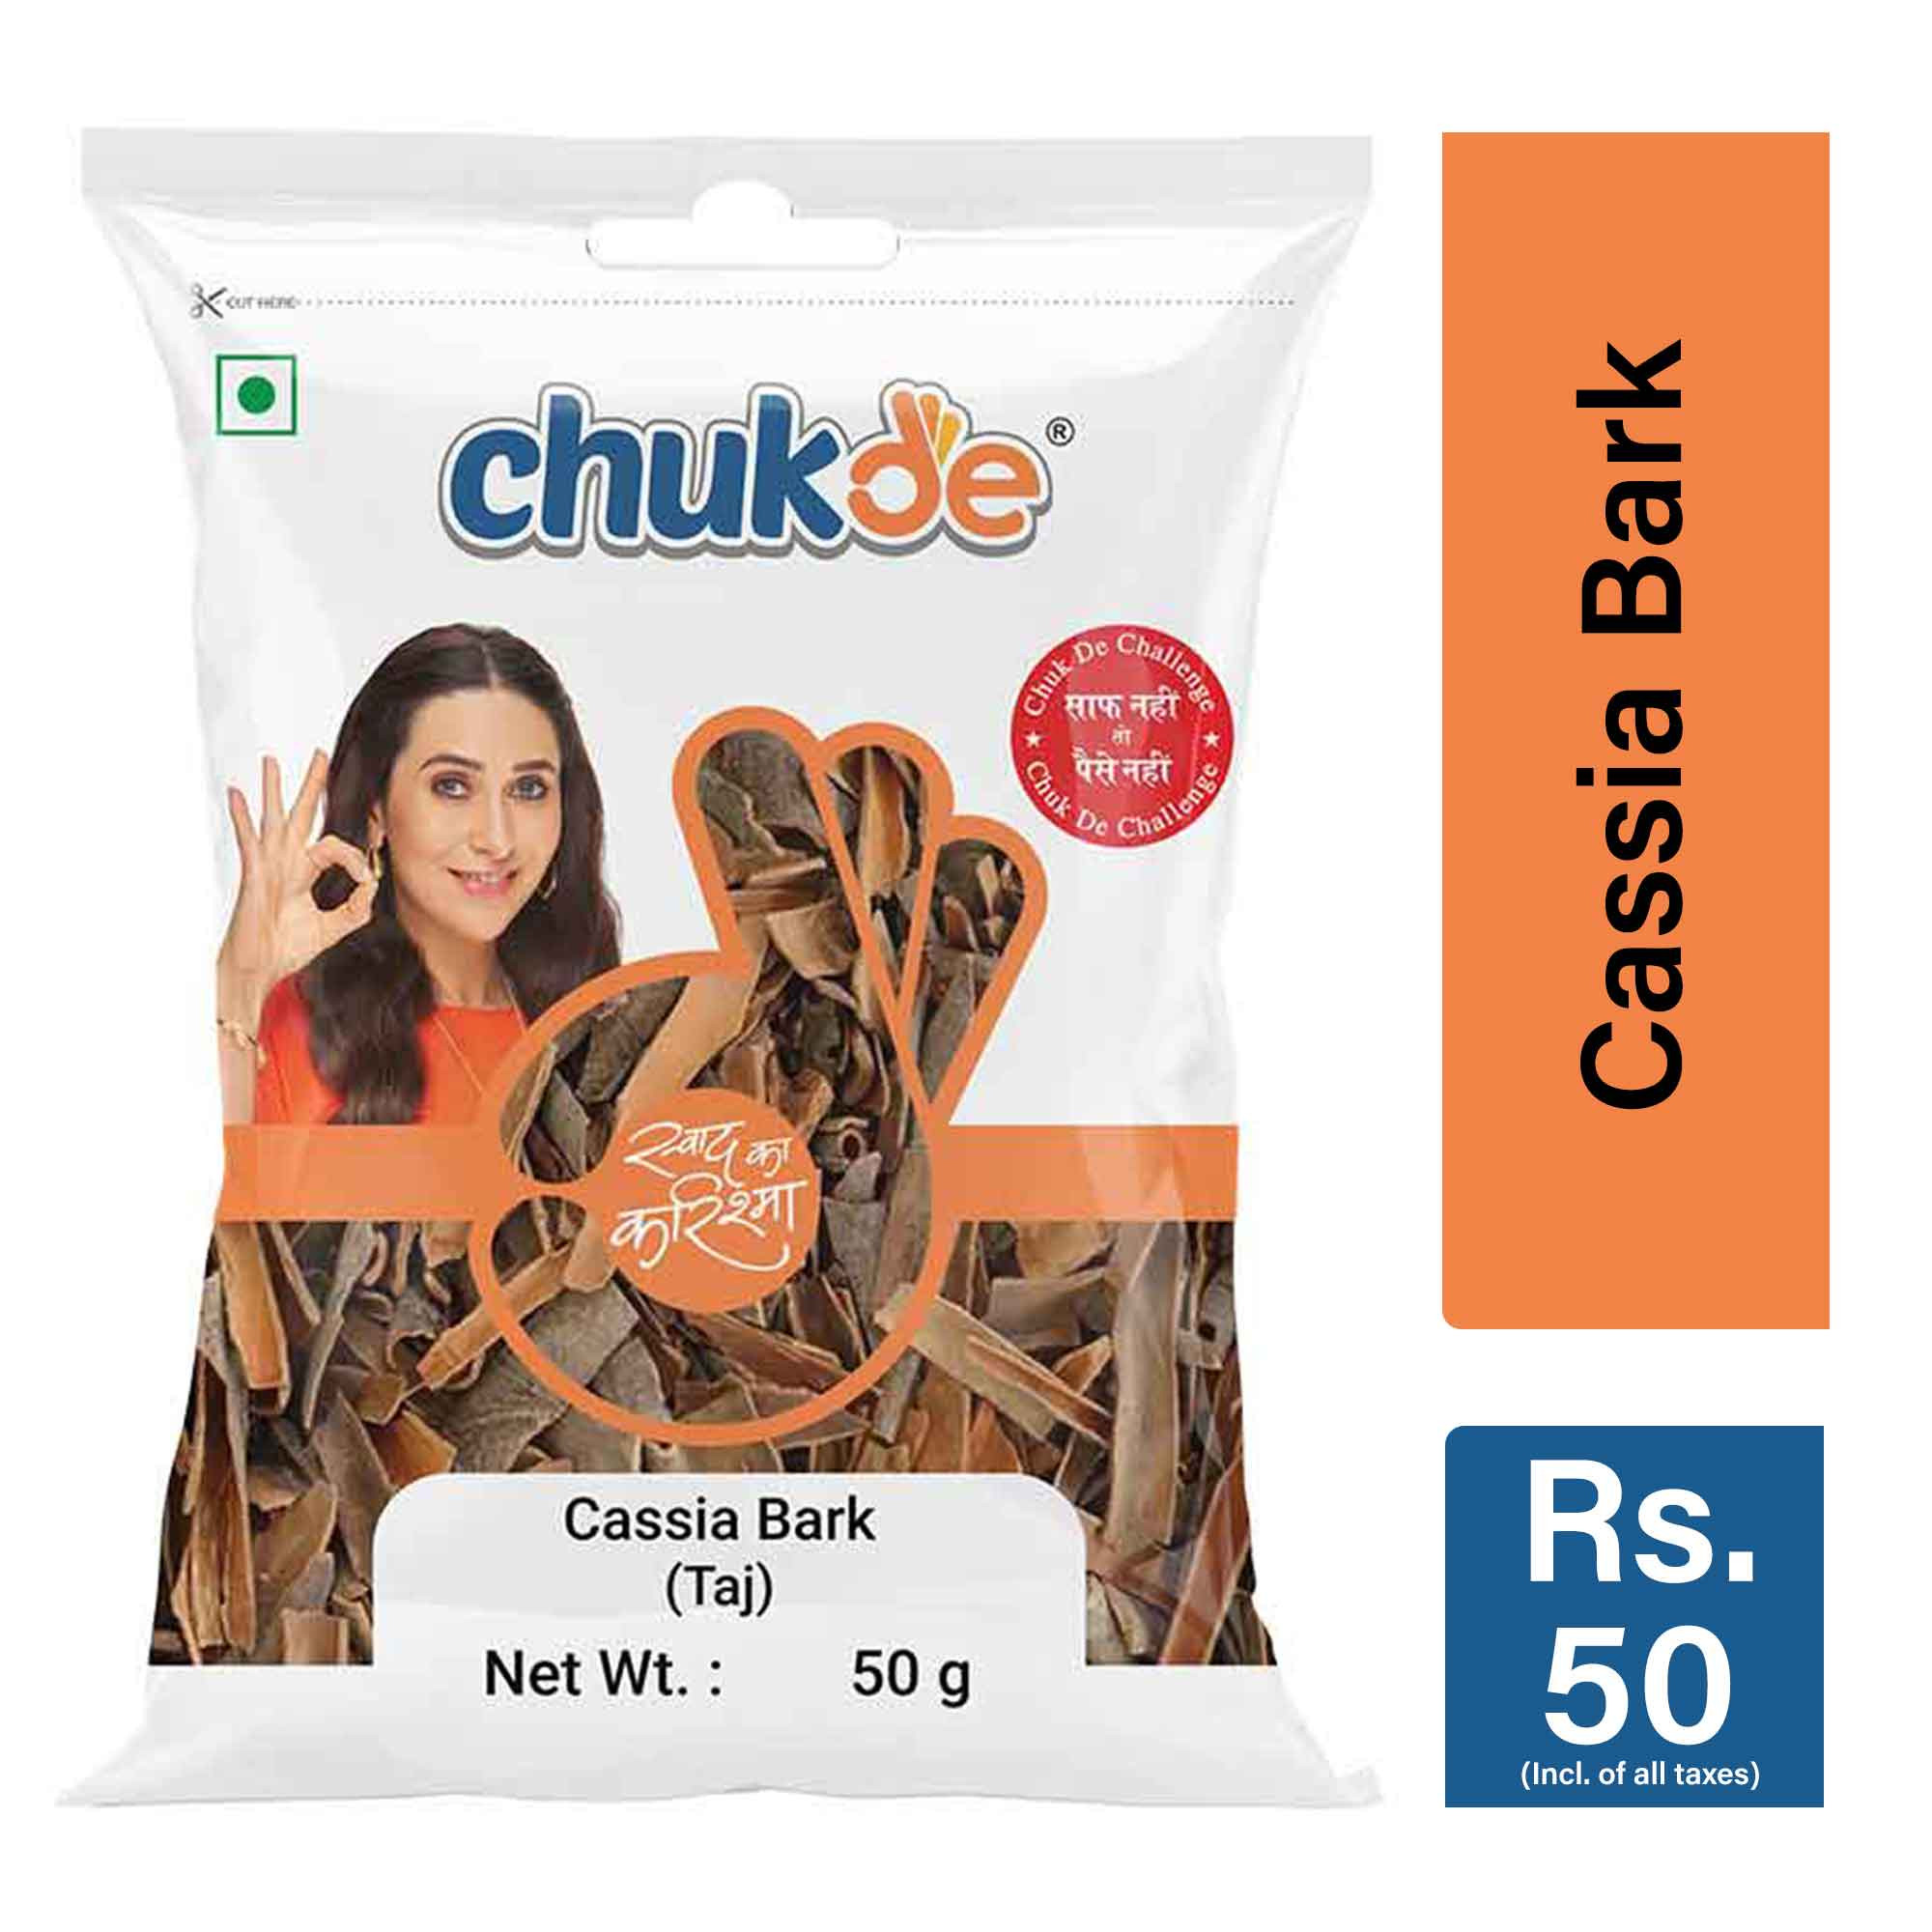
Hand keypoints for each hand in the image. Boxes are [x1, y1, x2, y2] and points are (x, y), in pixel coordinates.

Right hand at [216, 751, 376, 1028]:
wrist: (261, 968)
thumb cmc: (287, 948)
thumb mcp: (333, 928)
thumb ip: (355, 909)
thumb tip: (372, 886)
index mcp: (303, 872)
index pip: (335, 846)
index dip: (357, 856)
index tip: (367, 875)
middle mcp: (286, 862)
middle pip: (302, 815)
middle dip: (312, 785)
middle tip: (321, 754)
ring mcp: (268, 866)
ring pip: (273, 818)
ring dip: (274, 789)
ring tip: (272, 761)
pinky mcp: (253, 874)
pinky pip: (248, 840)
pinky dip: (242, 817)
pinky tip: (236, 794)